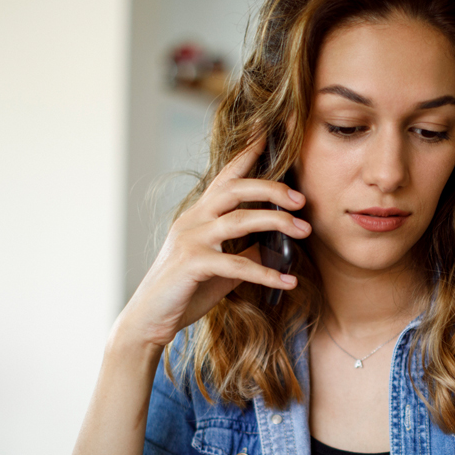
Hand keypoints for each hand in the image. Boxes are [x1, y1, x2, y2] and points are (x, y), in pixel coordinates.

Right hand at [116, 134, 310, 349]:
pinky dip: (266, 272)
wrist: (149, 319)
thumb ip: (244, 251)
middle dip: (272, 189)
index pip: (226, 176)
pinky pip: (237, 264)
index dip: (248, 154)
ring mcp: (190, 240)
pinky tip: (289, 281)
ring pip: (239, 220)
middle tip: (302, 199)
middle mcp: (193, 220)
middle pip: (235, 189)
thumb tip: (275, 244)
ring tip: (305, 231)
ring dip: (277, 223)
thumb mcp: (221, 267)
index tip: (271, 135)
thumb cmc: (185, 290)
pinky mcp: (191, 265)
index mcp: (199, 214)